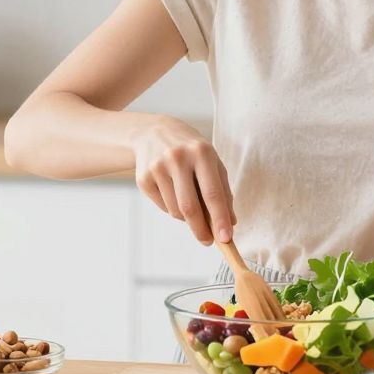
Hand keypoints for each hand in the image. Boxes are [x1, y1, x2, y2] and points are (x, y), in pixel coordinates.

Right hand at [130, 116, 235, 245]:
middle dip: (201, 230)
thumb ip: (223, 191)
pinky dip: (173, 209)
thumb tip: (230, 223)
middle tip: (208, 241)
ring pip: (175, 210)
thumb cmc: (191, 151)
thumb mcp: (212, 162)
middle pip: (190, 207)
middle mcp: (178, 158)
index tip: (226, 239)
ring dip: (187, 219)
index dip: (220, 219)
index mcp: (201, 152)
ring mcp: (157, 167)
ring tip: (192, 207)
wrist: (155, 132)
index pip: (212, 193)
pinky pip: (163, 207)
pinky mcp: (143, 178)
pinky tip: (174, 194)